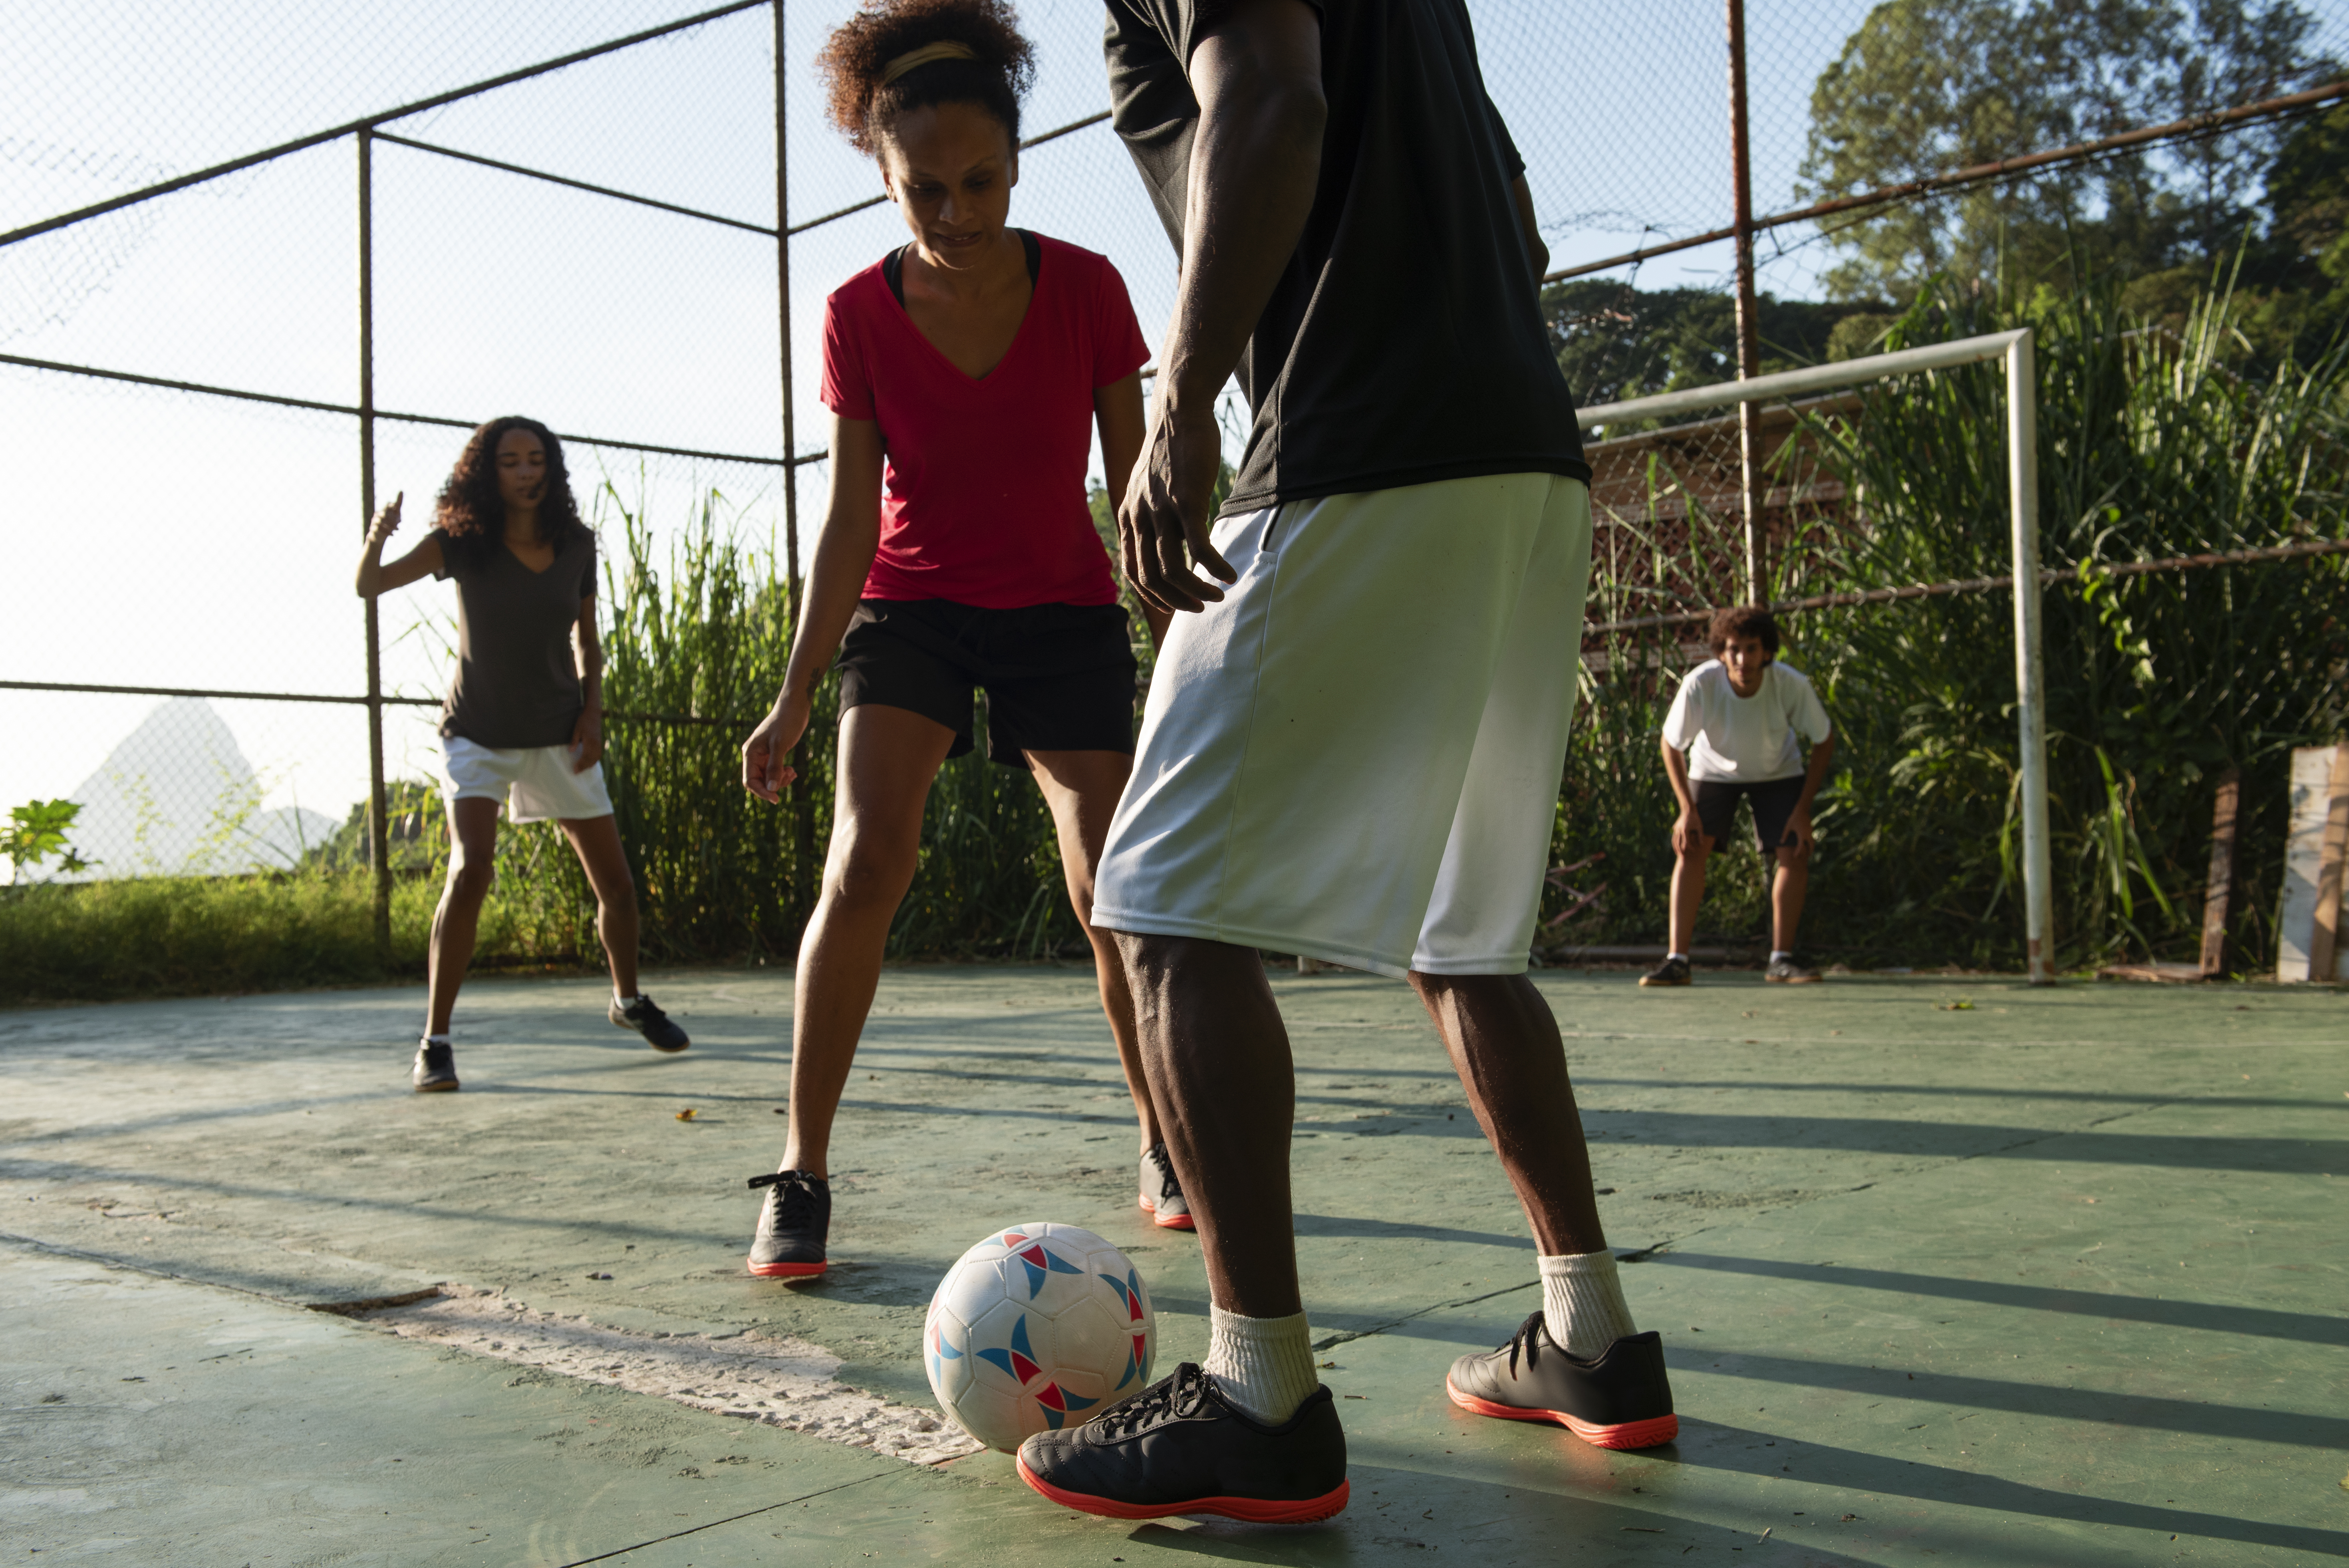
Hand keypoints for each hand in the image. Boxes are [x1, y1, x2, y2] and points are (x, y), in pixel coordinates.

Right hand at [367, 491, 403, 548]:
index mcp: (383, 510)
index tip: (398, 513)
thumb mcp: (396, 513)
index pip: (388, 505)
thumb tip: (401, 491)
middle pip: (384, 514)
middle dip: (393, 518)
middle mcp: (377, 515)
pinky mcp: (372, 530)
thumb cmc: (389, 522)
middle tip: (399, 522)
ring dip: (390, 526)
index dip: (394, 508)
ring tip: (397, 529)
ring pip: (380, 522)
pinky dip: (386, 532)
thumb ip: (398, 503)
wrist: (379, 535)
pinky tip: (393, 535)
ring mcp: (374, 522)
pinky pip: (377, 530)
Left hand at [570, 707, 603, 772]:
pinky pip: (599, 754)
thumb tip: (570, 751)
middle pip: (591, 759)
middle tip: (577, 772)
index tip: (575, 770)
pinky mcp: (600, 742)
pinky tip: (591, 762)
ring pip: (596, 757)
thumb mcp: (576, 730)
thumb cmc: (583, 720)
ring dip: (590, 764)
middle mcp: (596, 744)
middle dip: (584, 766)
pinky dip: (595, 760)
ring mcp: (599, 743)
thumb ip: (574, 741)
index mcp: (590, 741)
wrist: (593, 713)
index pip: (585, 756)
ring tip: (583, 769)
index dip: (580, 764)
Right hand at [741, 689, 810, 803]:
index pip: (750, 781)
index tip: (776, 799)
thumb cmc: (786, 723)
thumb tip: (772, 789)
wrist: (794, 708)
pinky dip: (783, 774)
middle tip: (789, 777)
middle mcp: (753, 756)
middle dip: (773, 785)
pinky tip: (792, 771)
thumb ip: (774, 768)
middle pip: (758, 782)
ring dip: (779, 780)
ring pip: (767, 778)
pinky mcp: (771, 755)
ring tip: (792, 773)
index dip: (762, 792)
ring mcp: (762, 756)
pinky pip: (773, 772)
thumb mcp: (780, 746)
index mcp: (750, 753)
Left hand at [1118, 394, 1235, 614]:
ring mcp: (1161, 510)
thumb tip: (1164, 536)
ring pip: (1173, 569)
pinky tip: (1230, 574)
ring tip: (1218, 596)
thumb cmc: (1170, 448)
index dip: (1151, 595)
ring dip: (1196, 591)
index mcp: (1128, 516)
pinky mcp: (1186, 500)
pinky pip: (1199, 547)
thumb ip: (1150, 512)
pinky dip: (1215, 567)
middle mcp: (1139, 517)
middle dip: (1175, 601)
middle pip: (1151, 577)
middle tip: (1199, 607)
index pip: (1132, 570)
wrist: (1178, 411)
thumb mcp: (1147, 484)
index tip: (1172, 605)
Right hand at [1671, 808, 1704, 856]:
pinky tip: (1676, 845)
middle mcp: (1679, 830)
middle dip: (1680, 850)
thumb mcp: (1699, 827)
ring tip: (1677, 853)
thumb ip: (1700, 836)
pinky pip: (1674, 837)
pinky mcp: (1675, 827)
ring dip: (1675, 847)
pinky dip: (1674, 842)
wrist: (1688, 809)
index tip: (1693, 850)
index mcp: (1685, 830)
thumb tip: (1701, 845)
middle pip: (1678, 843)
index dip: (1690, 847)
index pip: (1686, 842)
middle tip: (1682, 856)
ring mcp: (1676, 829)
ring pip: (1674, 840)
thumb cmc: (1695, 818)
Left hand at [1782, 804, 1815, 854]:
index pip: (1800, 847)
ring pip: (1812, 841)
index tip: (1795, 856)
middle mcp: (1808, 834)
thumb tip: (1781, 842)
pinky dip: (1810, 841)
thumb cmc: (1793, 818)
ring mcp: (1810, 831)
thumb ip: (1785, 835)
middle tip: (1807, 856)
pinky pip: (1811, 837)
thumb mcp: (1788, 827)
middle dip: (1810, 851)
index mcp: (1802, 835)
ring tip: (1808, 851)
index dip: (1798, 852)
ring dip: (1811, 846)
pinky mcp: (1811, 829)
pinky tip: (1807, 842)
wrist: (1802, 810)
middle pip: (1811, 846)